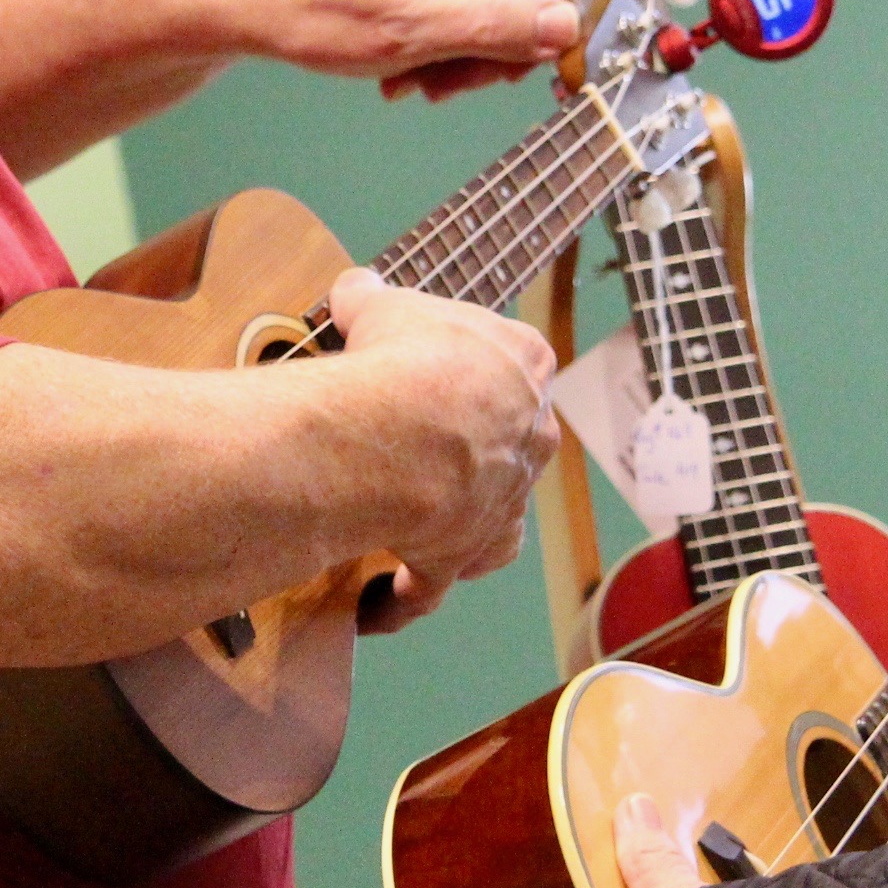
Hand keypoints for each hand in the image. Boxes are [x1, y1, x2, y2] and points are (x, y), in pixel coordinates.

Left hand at [217, 0, 581, 101]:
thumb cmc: (314, 7)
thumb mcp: (415, 33)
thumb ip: (499, 27)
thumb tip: (566, 26)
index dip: (544, 34)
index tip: (510, 76)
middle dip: (492, 46)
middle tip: (444, 83)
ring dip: (462, 44)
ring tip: (413, 73)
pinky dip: (442, 24)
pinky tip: (407, 52)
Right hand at [330, 269, 558, 630]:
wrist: (400, 435)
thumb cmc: (402, 358)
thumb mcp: (383, 306)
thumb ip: (373, 296)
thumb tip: (356, 285)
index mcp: (525, 363)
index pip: (511, 359)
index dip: (468, 362)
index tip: (432, 364)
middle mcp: (531, 434)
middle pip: (510, 436)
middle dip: (473, 439)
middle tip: (418, 438)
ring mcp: (504, 501)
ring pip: (494, 513)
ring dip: (461, 517)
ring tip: (415, 522)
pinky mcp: (465, 554)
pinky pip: (435, 584)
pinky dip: (408, 594)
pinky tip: (380, 602)